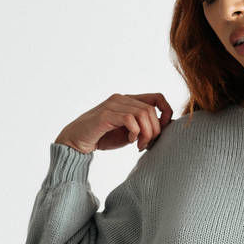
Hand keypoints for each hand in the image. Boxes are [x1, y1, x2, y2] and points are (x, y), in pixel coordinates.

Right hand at [55, 92, 172, 153]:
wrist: (76, 142)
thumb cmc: (103, 137)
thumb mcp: (130, 133)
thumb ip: (143, 128)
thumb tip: (163, 129)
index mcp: (128, 101)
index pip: (157, 97)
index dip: (166, 113)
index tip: (161, 132)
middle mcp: (121, 99)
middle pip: (152, 109)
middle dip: (155, 130)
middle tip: (146, 145)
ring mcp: (113, 105)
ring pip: (143, 113)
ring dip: (146, 133)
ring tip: (139, 145)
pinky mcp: (105, 115)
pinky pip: (130, 119)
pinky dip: (135, 132)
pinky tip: (130, 140)